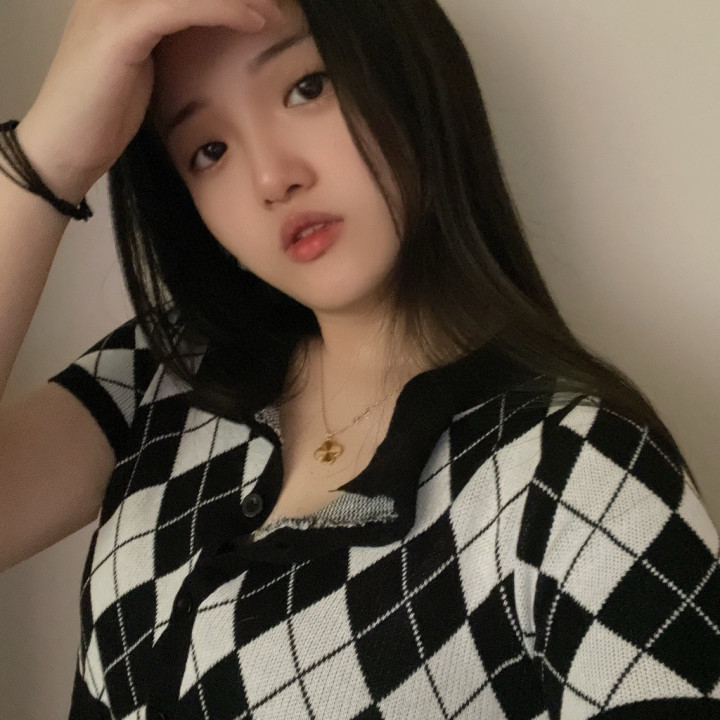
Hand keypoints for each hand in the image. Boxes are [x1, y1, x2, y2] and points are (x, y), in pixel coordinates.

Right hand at [16, 0, 281, 200]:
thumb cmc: (103, 114)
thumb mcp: (145, 67)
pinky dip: (222, 10)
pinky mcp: (118, 30)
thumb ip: (172, 41)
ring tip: (275, 7)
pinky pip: (181, 7)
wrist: (63, 148)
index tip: (263, 2)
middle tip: (277, 1)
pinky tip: (255, 19)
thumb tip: (212, 39)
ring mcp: (110, 4)